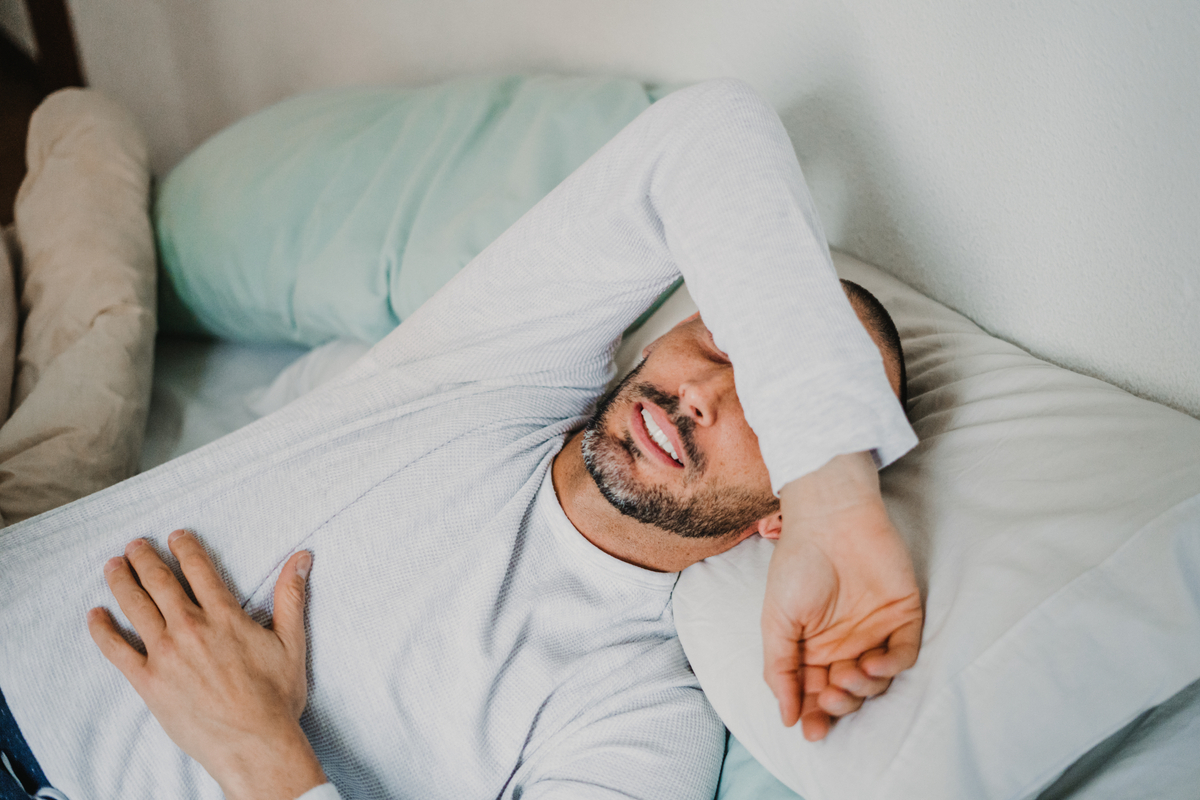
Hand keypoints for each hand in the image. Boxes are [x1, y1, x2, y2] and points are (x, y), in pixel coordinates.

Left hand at [87, 530, 326, 799]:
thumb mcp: (292, 642)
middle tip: (135, 544)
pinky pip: (117, 650)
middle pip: (161, 582)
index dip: (186, 549)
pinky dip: (103, 630)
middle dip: (145, 558)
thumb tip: (303, 558)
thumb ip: (291, 596)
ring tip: (113, 566)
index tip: (176, 536)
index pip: (199, 570)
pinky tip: (95, 615)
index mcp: (225, 616)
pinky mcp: (149, 681)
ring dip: (122, 582)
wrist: (254, 743)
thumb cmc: (276, 697)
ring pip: (136, 607)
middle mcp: (191, 629)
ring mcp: (166, 654)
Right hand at [761, 452, 922, 740]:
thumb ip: (779, 669)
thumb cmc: (797, 566)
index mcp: (812, 646)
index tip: (810, 730)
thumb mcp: (776, 621)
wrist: (830, 521)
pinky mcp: (902, 617)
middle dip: (838, 704)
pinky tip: (871, 665)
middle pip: (847, 693)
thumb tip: (786, 717)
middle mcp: (844, 644)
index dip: (814, 715)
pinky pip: (902, 656)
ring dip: (861, 690)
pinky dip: (889, 670)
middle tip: (828, 695)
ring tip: (845, 674)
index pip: (815, 692)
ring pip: (876, 683)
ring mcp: (874, 631)